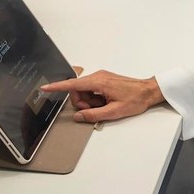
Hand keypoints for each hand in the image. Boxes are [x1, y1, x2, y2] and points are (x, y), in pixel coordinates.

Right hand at [41, 69, 162, 122]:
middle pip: (77, 90)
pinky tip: (106, 103)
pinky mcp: (104, 80)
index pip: (73, 84)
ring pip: (84, 91)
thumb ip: (94, 115)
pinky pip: (92, 90)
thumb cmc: (135, 99)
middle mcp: (98, 76)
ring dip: (90, 102)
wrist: (148, 91)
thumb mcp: (114, 112)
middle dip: (82, 102)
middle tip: (96, 109)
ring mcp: (101, 77)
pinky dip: (95, 99)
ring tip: (104, 106)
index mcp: (99, 82)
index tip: (45, 88)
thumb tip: (78, 116)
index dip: (57, 87)